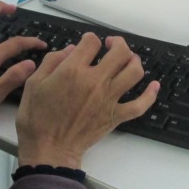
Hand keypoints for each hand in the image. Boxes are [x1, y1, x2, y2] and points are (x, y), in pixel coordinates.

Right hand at [15, 33, 159, 169]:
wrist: (49, 149)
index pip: (91, 42)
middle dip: (117, 43)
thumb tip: (70, 50)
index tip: (86, 44)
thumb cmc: (37, 118)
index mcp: (73, 70)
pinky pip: (140, 104)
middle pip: (119, 52)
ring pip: (134, 72)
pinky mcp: (116, 116)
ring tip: (127, 60)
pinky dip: (150, 94)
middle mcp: (96, 81)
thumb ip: (52, 62)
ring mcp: (109, 99)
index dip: (89, 39)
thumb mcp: (34, 83)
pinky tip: (153, 85)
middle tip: (111, 45)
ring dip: (133, 61)